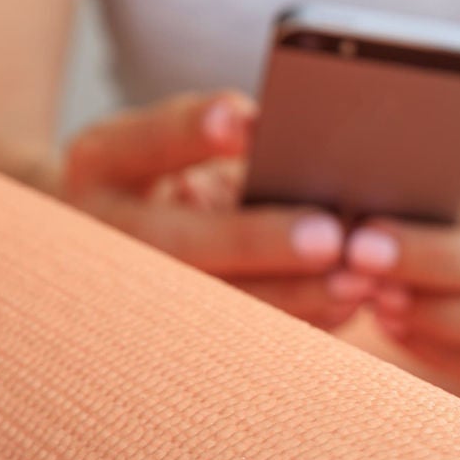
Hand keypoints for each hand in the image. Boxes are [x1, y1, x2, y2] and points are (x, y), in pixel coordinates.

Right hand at [62, 91, 356, 326]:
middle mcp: (106, 231)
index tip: (244, 122)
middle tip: (328, 236)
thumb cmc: (175, 174)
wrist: (125, 238)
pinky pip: (238, 337)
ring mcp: (130, 292)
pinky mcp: (170, 334)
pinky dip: (298, 320)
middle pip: (177, 242)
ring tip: (355, 282)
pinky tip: (346, 307)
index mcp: (104, 163)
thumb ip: (232, 143)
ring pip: (210, 303)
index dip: (190, 132)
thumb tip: (306, 147)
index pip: (143, 141)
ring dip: (289, 295)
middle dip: (254, 239)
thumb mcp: (182, 147)